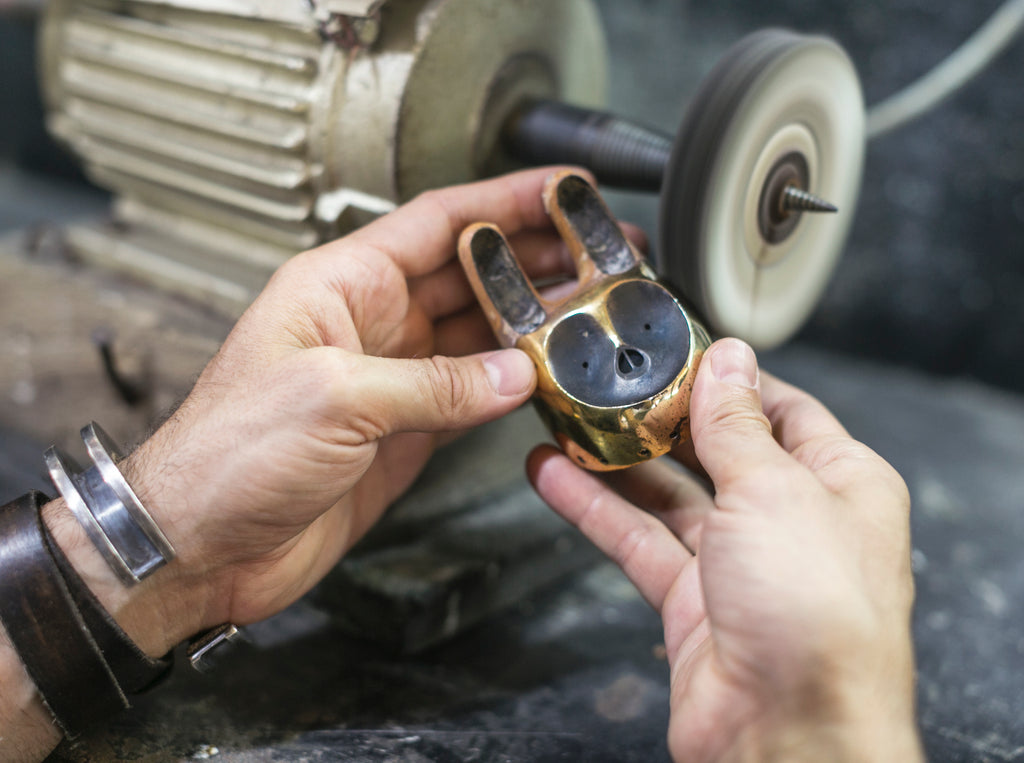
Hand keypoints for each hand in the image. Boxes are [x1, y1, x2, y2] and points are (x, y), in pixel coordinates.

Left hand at [43, 167, 602, 657]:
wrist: (202, 546)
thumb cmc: (228, 456)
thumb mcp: (335, 399)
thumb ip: (433, 384)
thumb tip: (512, 374)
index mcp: (340, 286)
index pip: (438, 223)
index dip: (504, 202)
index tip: (559, 189)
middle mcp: (369, 323)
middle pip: (469, 276)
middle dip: (535, 260)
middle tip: (599, 253)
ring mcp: (389, 378)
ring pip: (477, 336)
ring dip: (532, 324)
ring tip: (592, 310)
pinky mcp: (401, 431)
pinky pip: (470, 396)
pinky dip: (510, 388)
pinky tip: (547, 377)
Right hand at [528, 338, 923, 760]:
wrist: (789, 734)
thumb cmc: (817, 617)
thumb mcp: (774, 490)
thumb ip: (736, 423)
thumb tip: (728, 361)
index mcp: (839, 482)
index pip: (780, 409)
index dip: (728, 379)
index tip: (676, 351)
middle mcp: (792, 520)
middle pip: (717, 451)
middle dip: (662, 419)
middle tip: (609, 384)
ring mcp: (739, 564)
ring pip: (668, 497)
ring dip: (616, 463)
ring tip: (567, 422)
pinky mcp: (693, 603)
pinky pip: (638, 541)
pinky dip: (595, 509)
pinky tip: (555, 477)